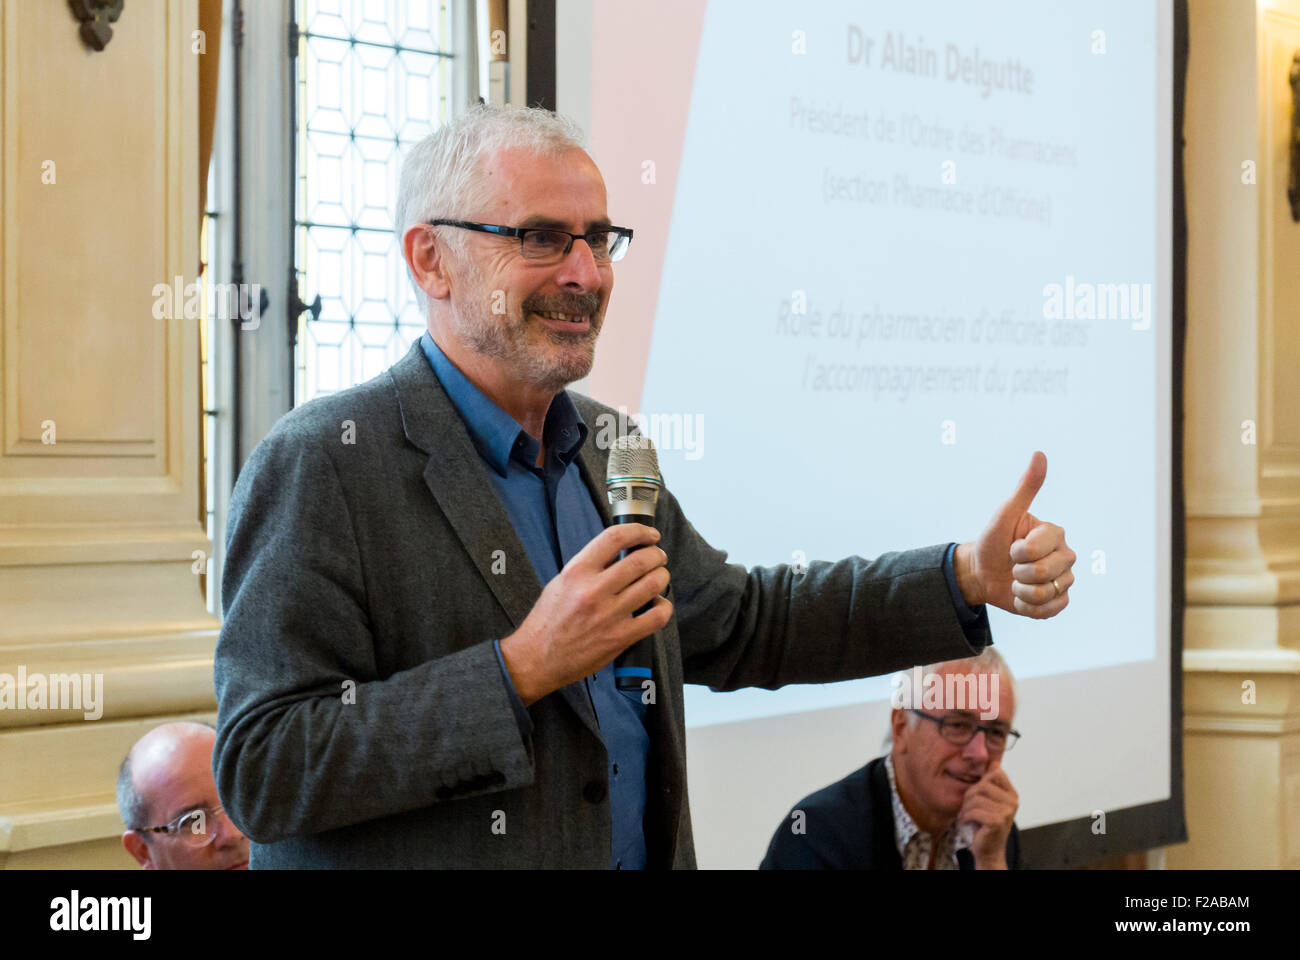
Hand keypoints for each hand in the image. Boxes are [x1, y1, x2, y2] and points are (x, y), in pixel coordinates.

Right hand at [499, 523, 672, 705]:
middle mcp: (593, 591)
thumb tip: (619, 553)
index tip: (649, 534)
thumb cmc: (548, 621)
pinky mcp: (620, 637)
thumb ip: (589, 567)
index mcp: (577, 572)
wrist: (537, 658)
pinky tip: (658, 604)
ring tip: (659, 576)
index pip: (614, 538)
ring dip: (662, 576)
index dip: (639, 531)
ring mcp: (608, 615)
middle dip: (656, 554)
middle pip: (640, 560)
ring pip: (653, 584)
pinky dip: (664, 606)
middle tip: (657, 556)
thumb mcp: (561, 582)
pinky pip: (656, 617)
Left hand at [956, 450, 1074, 618]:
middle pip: (1044, 573)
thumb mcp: (1005, 513)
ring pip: (1046, 593)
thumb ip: (1026, 487)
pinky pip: (1049, 611)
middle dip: (1018, 572)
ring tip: (1016, 580)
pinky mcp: (1059, 602)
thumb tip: (1040, 454)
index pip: (1038, 549)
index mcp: (1056, 534)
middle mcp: (1066, 556)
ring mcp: (1064, 580)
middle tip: (1012, 565)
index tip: (1011, 545)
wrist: (982, 572)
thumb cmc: (993, 540)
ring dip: (1021, 591)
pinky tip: (1021, 597)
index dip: (1018, 551)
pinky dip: (1028, 607)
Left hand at [959, 758, 1018, 868]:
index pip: (996, 773)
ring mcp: (1007, 812)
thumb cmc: (985, 823)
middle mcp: (1013, 801)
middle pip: (983, 785)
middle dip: (969, 796)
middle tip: (967, 807)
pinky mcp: (997, 821)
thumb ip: (990, 783)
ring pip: (976, 798)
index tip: (976, 795)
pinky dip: (966, 816)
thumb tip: (994, 761)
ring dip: (966, 808)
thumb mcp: (988, 800)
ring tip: (966, 815)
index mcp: (1012, 794)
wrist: (989, 850)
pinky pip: (974, 811)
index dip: (980, 781)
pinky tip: (966, 822)